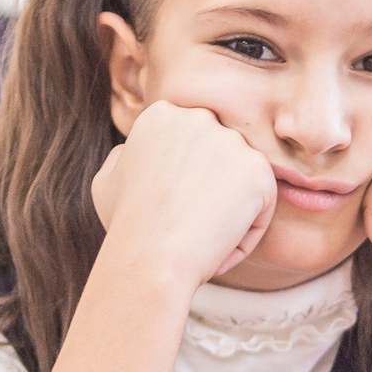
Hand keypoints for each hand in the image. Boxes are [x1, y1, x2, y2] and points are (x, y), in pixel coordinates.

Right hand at [90, 101, 277, 285]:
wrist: (151, 257)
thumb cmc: (126, 226)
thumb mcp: (107, 180)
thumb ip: (126, 156)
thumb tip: (133, 151)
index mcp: (163, 114)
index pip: (191, 141)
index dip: (183, 179)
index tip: (170, 208)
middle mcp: (200, 118)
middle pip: (219, 155)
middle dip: (211, 189)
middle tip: (190, 224)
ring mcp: (233, 142)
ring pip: (243, 179)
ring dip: (231, 210)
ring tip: (203, 238)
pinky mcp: (259, 171)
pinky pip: (263, 203)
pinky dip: (248, 231)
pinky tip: (221, 246)